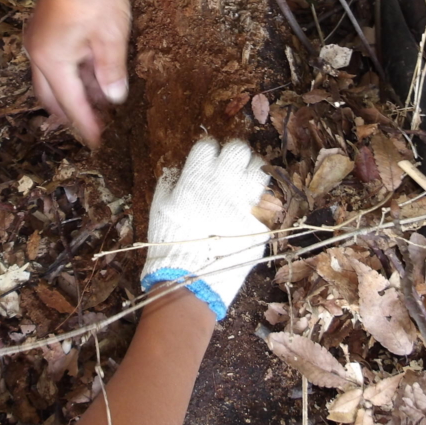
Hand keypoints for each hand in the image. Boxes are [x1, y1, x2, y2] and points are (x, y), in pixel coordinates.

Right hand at [24, 0, 129, 146]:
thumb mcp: (111, 35)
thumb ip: (111, 71)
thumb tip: (114, 98)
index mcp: (52, 60)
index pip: (70, 104)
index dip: (86, 124)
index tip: (98, 142)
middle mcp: (38, 54)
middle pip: (53, 97)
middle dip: (73, 113)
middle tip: (96, 126)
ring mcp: (37, 41)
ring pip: (52, 80)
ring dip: (73, 92)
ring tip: (99, 102)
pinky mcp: (43, 30)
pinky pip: (54, 63)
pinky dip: (71, 74)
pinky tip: (91, 75)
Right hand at [141, 139, 271, 319]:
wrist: (190, 277)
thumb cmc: (168, 243)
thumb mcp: (160, 209)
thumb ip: (169, 185)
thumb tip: (175, 171)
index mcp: (196, 177)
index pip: (208, 147)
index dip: (208, 152)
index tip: (207, 161)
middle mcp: (223, 184)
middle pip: (238, 150)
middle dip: (233, 156)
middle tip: (230, 168)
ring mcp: (244, 202)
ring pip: (258, 169)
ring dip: (251, 171)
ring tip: (245, 181)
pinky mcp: (258, 221)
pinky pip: (265, 201)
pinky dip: (258, 202)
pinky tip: (251, 207)